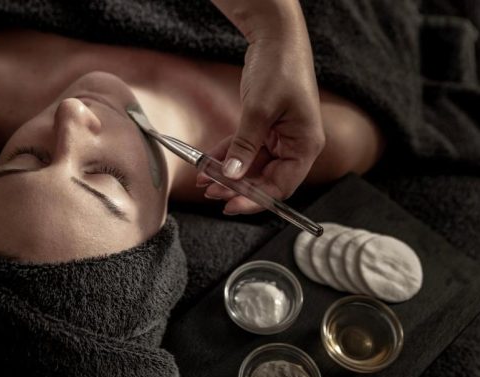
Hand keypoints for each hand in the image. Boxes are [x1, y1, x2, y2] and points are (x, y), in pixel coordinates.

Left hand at [203, 1, 324, 213]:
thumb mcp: (259, 110)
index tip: (230, 205)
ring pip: (252, 167)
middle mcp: (295, 146)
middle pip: (266, 180)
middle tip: (212, 193)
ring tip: (204, 181)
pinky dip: (226, 157)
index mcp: (305, 145)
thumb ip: (245, 145)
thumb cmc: (279, 69)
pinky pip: (244, 150)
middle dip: (238, 188)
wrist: (275, 38)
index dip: (255, 199)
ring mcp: (279, 138)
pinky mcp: (264, 130)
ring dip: (228, 175)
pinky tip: (207, 165)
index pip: (282, 186)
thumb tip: (231, 176)